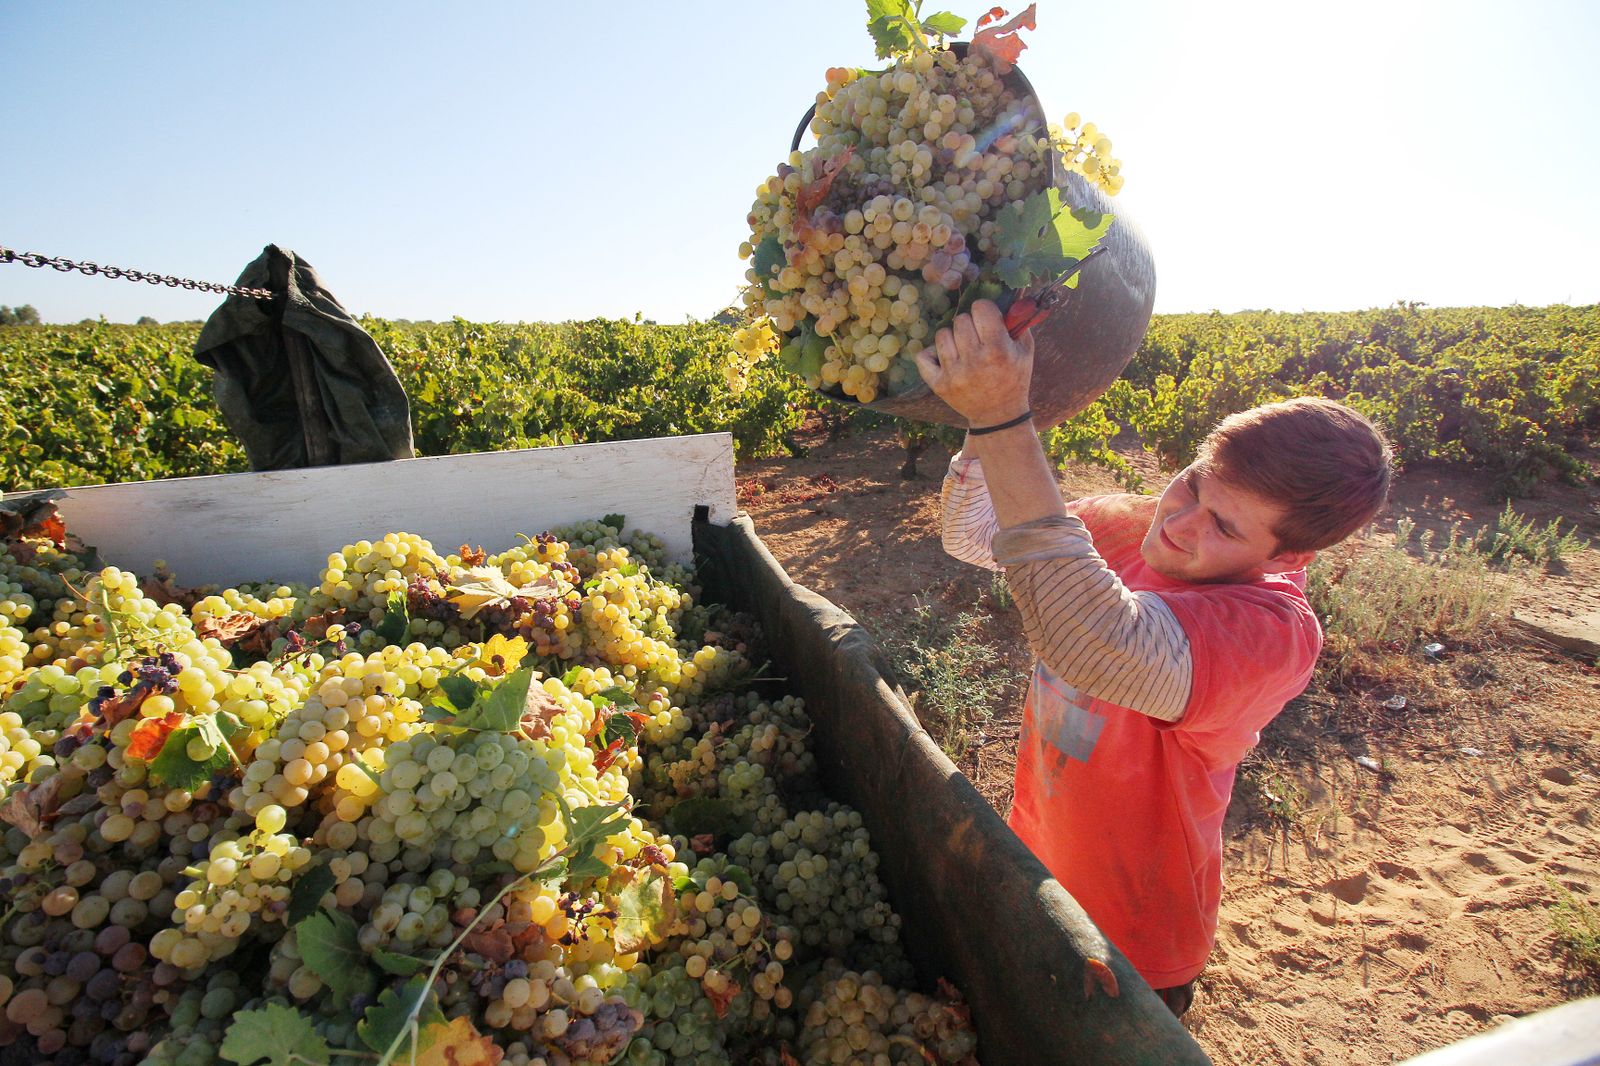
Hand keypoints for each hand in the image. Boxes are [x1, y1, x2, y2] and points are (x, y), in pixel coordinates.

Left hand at [915, 299, 1034, 427]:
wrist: (998, 416)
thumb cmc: (1014, 379)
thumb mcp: (1025, 351)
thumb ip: (1019, 322)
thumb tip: (1012, 296)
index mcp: (998, 349)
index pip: (980, 308)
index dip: (985, 310)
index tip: (987, 319)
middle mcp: (974, 360)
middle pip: (960, 320)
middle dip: (969, 324)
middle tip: (976, 337)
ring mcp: (954, 373)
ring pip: (941, 334)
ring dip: (952, 338)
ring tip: (962, 348)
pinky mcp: (938, 384)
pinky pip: (922, 356)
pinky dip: (931, 354)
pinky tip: (945, 358)